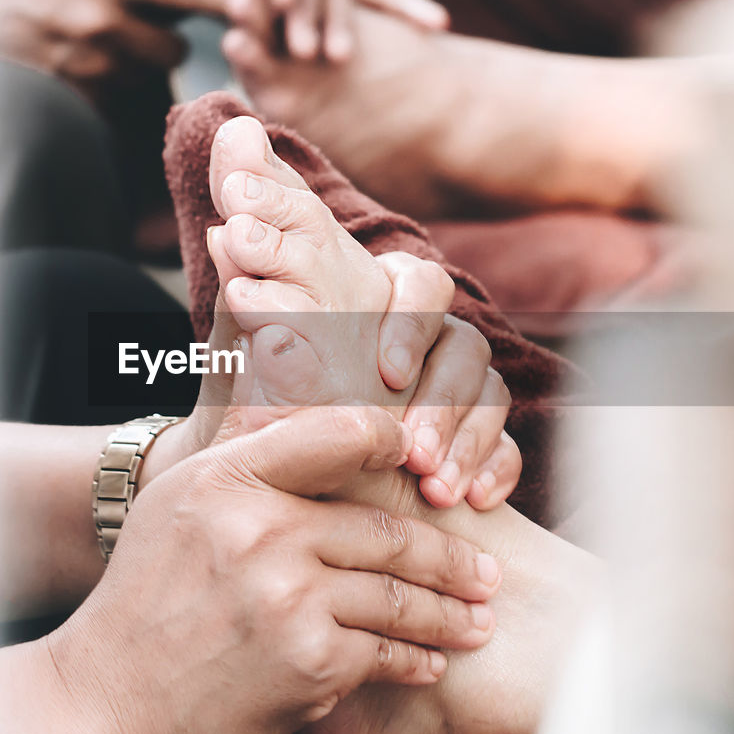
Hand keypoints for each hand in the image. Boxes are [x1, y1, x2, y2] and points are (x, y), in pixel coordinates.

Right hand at [50, 405, 499, 733]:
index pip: (339, 434)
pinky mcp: (309, 661)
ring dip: (449, 611)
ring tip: (476, 618)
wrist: (105, 705)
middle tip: (484, 569)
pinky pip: (385, 651)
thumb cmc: (142, 601)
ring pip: (398, 593)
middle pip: (385, 529)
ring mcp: (288, 595)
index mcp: (228, 478)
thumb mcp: (176, 505)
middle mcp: (261, 528)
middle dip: (448, 555)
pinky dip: (415, 660)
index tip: (426, 467)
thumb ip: (246, 463)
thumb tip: (325, 422)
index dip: (394, 444)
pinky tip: (431, 662)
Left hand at [153, 250, 519, 510]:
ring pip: (490, 394)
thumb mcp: (241, 353)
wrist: (257, 482)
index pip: (420, 285)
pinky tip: (474, 500)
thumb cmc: (249, 406)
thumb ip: (243, 294)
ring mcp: (456, 391)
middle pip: (464, 345)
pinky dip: (496, 469)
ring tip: (433, 487)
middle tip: (412, 451)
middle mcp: (425, 341)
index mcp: (377, 305)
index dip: (411, 324)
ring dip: (466, 441)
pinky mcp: (474, 441)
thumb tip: (226, 233)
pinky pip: (507, 446)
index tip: (387, 375)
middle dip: (442, 400)